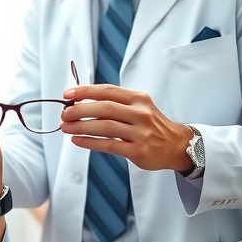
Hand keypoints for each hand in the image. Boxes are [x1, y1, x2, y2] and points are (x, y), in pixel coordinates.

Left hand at [61, 84, 193, 171]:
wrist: (177, 145)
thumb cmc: (152, 125)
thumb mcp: (139, 107)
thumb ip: (115, 104)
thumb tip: (81, 103)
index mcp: (138, 99)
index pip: (108, 91)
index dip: (85, 91)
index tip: (68, 94)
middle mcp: (141, 113)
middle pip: (104, 108)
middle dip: (80, 110)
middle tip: (64, 114)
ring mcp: (141, 132)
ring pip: (105, 126)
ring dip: (81, 126)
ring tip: (66, 127)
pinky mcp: (138, 151)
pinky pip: (109, 145)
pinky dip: (90, 142)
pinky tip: (77, 140)